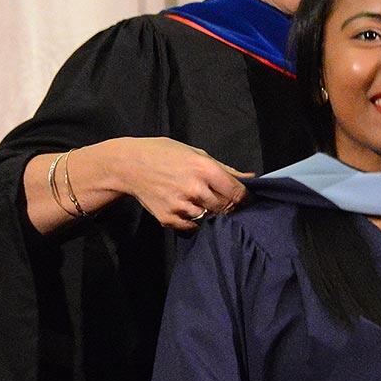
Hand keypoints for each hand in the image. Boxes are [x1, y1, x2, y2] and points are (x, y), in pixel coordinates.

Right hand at [98, 137, 250, 229]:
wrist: (129, 166)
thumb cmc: (164, 154)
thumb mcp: (196, 153)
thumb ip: (225, 168)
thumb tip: (251, 177)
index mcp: (205, 169)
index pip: (237, 193)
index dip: (245, 199)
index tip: (246, 201)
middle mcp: (195, 189)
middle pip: (225, 208)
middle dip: (227, 206)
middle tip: (220, 200)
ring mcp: (181, 206)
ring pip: (209, 218)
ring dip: (208, 213)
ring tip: (196, 200)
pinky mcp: (169, 219)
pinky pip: (192, 227)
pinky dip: (192, 220)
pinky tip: (184, 206)